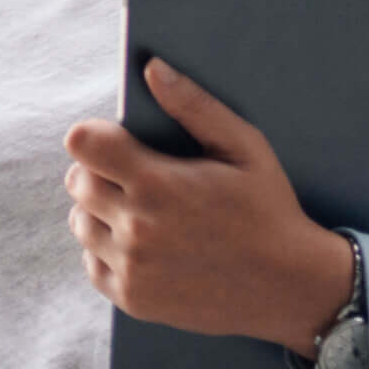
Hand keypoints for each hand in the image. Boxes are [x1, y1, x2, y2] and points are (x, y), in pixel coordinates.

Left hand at [63, 59, 356, 355]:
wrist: (292, 288)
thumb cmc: (269, 210)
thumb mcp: (245, 149)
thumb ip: (194, 106)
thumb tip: (152, 69)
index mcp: (158, 184)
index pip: (82, 143)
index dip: (95, 136)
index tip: (117, 142)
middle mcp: (137, 228)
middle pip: (77, 182)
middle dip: (98, 172)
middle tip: (135, 177)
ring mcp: (133, 267)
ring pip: (80, 222)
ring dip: (99, 212)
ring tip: (139, 211)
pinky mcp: (133, 299)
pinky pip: (91, 262)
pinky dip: (106, 251)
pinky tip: (141, 245)